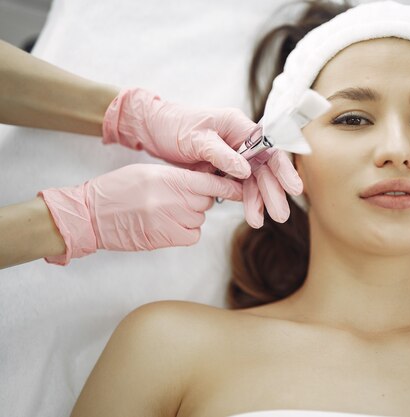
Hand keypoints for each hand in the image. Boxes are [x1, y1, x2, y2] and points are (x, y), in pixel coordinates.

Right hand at [38, 164, 242, 264]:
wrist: (92, 215)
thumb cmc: (119, 188)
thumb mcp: (150, 171)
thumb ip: (179, 176)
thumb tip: (207, 179)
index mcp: (169, 178)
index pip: (211, 182)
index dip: (230, 185)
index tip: (242, 187)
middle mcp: (173, 200)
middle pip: (207, 200)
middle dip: (200, 198)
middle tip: (179, 197)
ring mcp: (170, 221)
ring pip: (200, 218)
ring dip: (191, 215)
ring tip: (165, 211)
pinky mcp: (166, 239)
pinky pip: (193, 235)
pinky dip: (187, 231)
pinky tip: (168, 225)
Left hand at [102, 88, 303, 226]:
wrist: (153, 128)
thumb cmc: (173, 125)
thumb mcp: (195, 138)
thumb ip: (220, 154)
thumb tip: (245, 170)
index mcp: (238, 126)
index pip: (268, 148)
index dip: (283, 169)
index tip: (293, 188)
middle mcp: (240, 140)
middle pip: (264, 168)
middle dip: (273, 192)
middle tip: (281, 215)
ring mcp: (234, 154)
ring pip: (253, 180)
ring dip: (258, 201)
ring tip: (259, 221)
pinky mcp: (224, 166)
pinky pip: (240, 185)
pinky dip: (245, 200)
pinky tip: (251, 214)